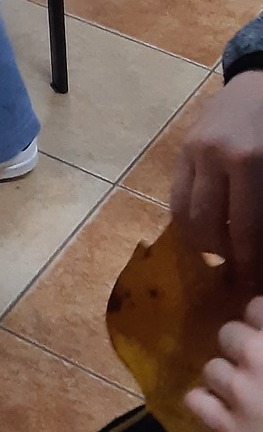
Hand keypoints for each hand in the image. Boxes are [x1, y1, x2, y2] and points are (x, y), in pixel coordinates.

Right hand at [171, 73, 262, 288]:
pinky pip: (178, 196)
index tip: (256, 283)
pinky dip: (191, 219)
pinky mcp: (182, 148)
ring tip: (224, 252)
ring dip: (203, 242)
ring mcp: (193, 152)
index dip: (251, 263)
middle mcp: (215, 158)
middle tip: (240, 272)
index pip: (246, 231)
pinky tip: (211, 226)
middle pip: (209, 228)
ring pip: (184, 216)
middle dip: (225, 258)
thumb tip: (261, 248)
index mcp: (249, 161)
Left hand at [185, 297, 262, 431]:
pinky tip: (223, 411)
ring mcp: (239, 391)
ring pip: (211, 368)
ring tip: (244, 393)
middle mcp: (257, 355)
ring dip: (226, 378)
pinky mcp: (227, 427)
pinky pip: (195, 400)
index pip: (255, 307)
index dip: (260, 323)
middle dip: (241, 349)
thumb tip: (260, 332)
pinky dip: (206, 404)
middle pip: (229, 334)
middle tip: (258, 368)